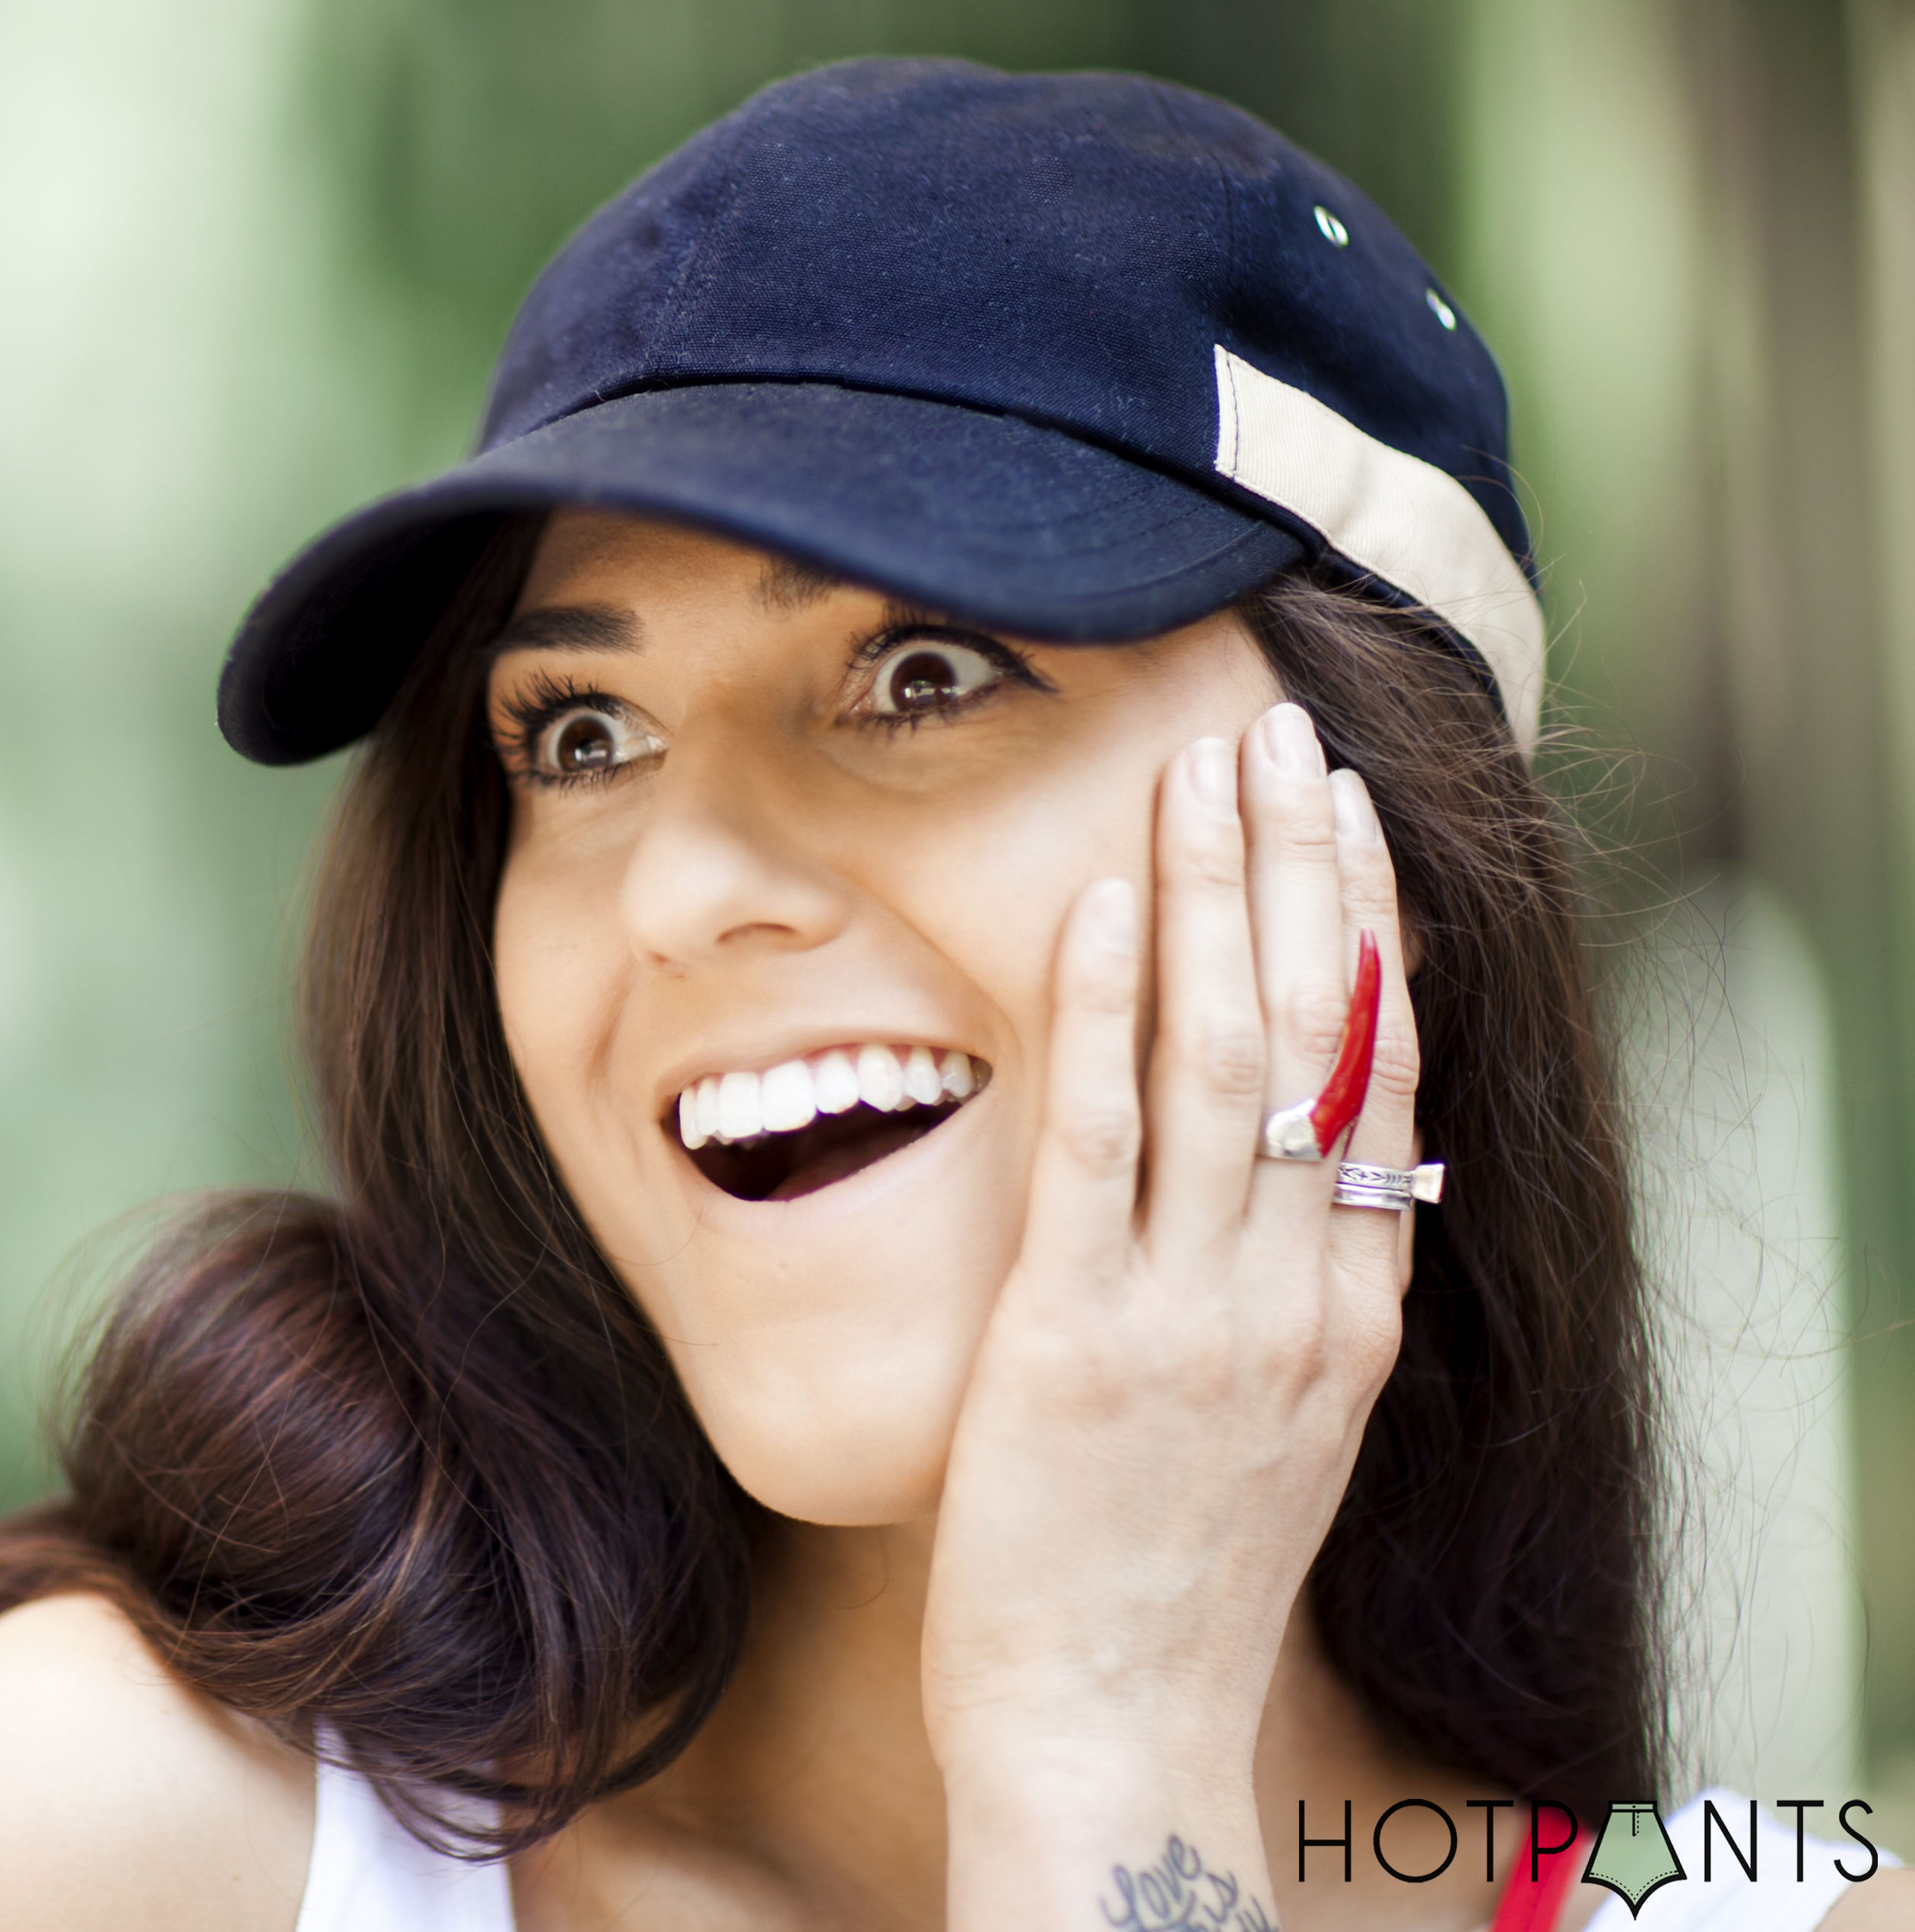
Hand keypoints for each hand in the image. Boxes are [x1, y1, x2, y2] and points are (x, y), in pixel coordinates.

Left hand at [922, 701, 1419, 1921]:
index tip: (1346, 817)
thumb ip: (1298, 1300)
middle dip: (1299, 871)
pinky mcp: (1078, 1339)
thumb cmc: (1169, 1579)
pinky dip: (1105, 1012)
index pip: (1385, 1079)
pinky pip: (1098, 1144)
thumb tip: (1321, 1187)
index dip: (1369, 932)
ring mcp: (1194, 1314)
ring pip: (1227, 1062)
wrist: (1110, 1728)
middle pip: (1320, 1038)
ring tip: (1204, 769)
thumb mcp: (1277, 1427)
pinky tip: (1095, 906)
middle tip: (1277, 735)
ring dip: (1215, 900)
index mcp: (1349, 1312)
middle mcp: (1295, 1295)